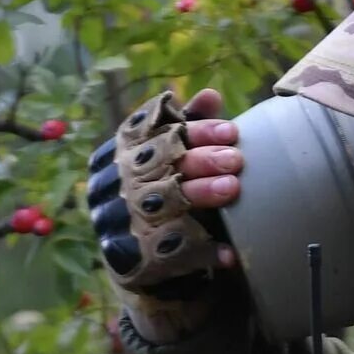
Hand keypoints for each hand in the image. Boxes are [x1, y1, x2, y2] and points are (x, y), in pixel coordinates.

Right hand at [88, 88, 242, 341]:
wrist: (136, 256)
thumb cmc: (159, 189)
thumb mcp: (169, 156)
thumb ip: (189, 127)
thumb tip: (211, 95)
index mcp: (123, 152)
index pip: (156, 132)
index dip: (194, 130)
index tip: (232, 131)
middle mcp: (116, 183)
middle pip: (159, 165)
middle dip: (201, 160)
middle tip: (237, 160)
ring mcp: (123, 221)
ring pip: (163, 203)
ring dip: (200, 194)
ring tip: (233, 189)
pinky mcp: (136, 258)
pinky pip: (172, 251)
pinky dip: (203, 250)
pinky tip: (228, 252)